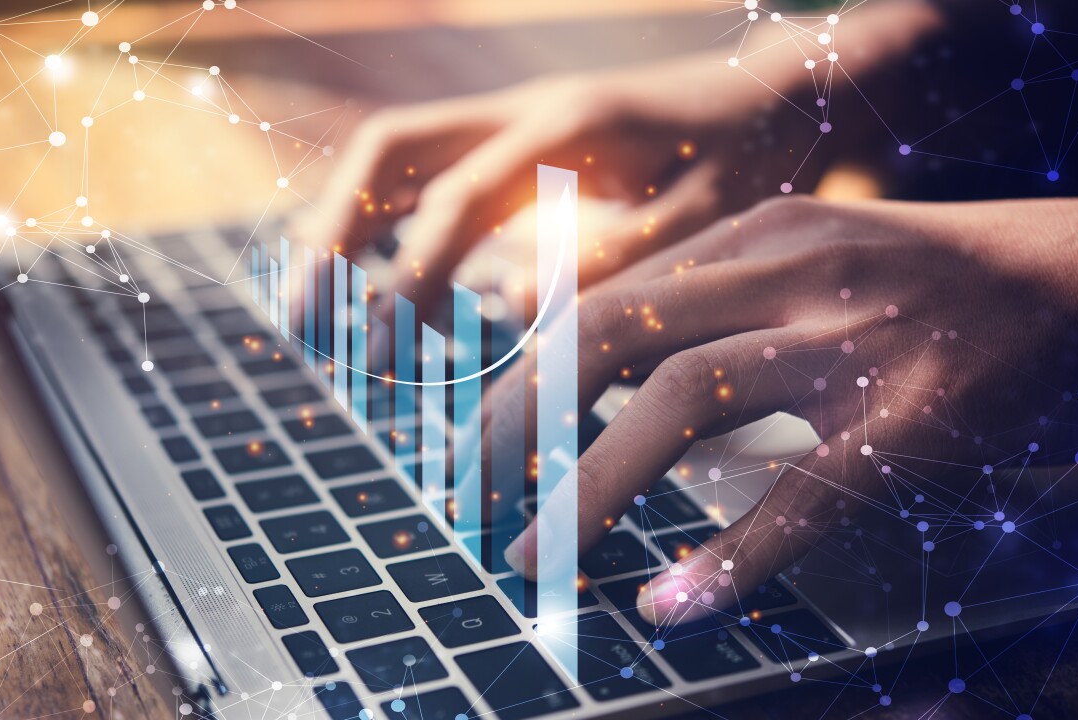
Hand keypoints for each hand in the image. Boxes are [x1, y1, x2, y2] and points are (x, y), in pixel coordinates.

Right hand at [302, 1, 944, 317]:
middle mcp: (521, 111)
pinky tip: (379, 281)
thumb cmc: (747, 161)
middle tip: (305, 317)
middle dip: (333, 231)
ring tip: (314, 305)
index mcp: (565, 128)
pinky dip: (387, 222)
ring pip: (396, 153)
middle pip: (389, 148)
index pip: (454, 203)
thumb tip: (503, 305)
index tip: (379, 352)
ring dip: (344, 221)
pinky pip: (427, 170)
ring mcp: (511, 120)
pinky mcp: (516, 143)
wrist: (772, 96)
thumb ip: (610, 262)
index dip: (408, 279)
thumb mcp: (702, 220)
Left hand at [498, 193, 1077, 624]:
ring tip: (535, 557)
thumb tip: (616, 377)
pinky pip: (801, 496)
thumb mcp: (821, 256)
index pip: (601, 300)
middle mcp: (789, 269)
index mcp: (758, 233)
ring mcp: (849, 338)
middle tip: (472, 499)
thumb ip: (721, 299)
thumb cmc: (946, 285)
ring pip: (679, 405)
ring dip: (588, 489)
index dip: (526, 379)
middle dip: (518, 424)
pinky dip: (728, 558)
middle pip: (604, 336)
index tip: (483, 442)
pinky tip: (675, 606)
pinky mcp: (915, 416)